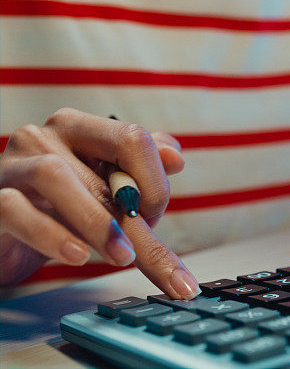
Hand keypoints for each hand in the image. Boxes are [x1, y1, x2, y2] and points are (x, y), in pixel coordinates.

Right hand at [0, 108, 198, 298]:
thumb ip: (143, 170)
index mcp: (81, 129)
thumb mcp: (106, 189)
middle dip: (134, 215)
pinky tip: (77, 255)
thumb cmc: (58, 208)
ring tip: (121, 256)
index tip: (154, 217)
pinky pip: (16, 210)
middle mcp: (44, 137)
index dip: (153, 180)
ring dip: (97, 222)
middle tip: (147, 251)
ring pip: (55, 178)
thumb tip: (176, 157)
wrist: (3, 234)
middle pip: (100, 166)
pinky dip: (50, 235)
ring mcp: (12, 165)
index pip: (132, 138)